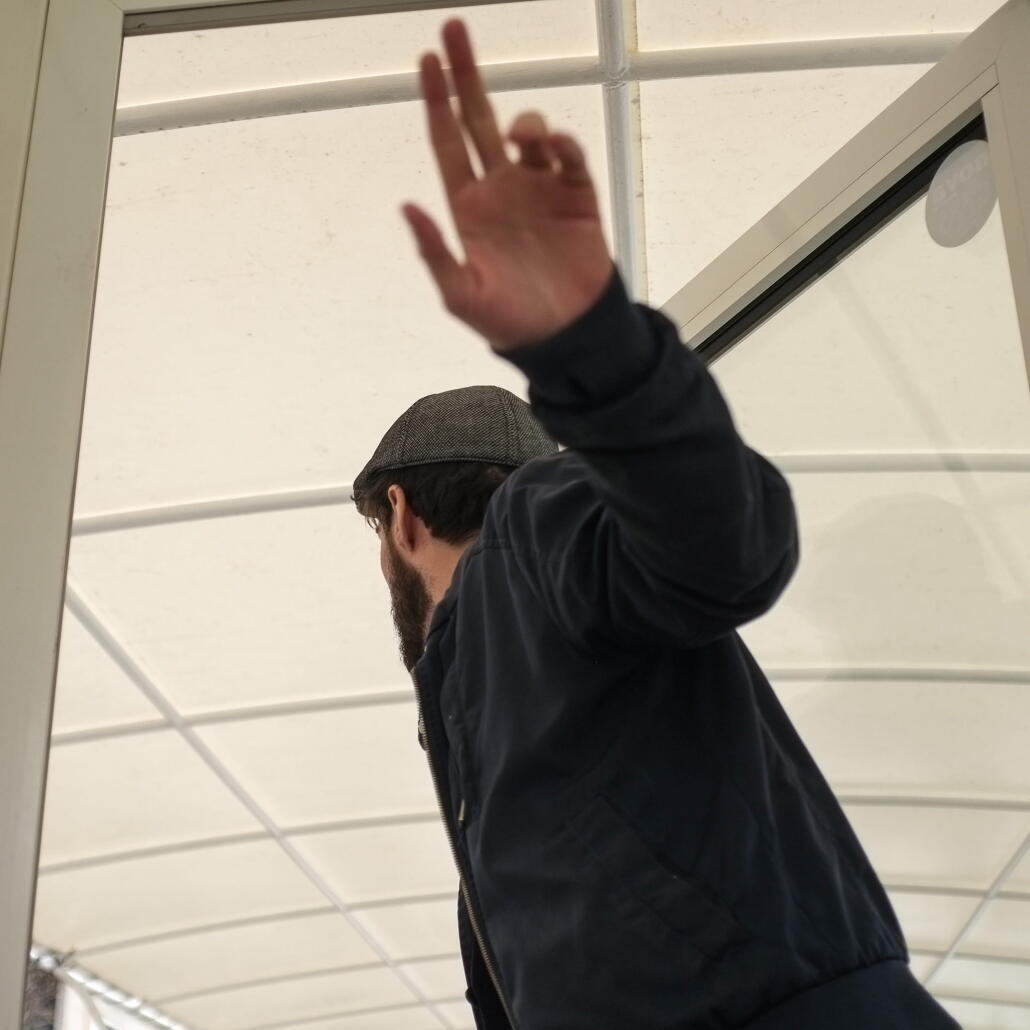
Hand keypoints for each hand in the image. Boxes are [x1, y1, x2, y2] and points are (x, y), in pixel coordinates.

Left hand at [403, 19, 613, 353]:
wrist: (565, 336)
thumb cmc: (508, 321)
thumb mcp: (460, 296)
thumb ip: (433, 253)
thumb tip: (407, 207)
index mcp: (469, 207)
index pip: (447, 143)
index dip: (436, 102)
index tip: (427, 61)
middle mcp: (501, 190)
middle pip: (478, 120)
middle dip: (466, 76)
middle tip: (454, 32)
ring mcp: (540, 190)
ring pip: (528, 135)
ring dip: (523, 123)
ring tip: (521, 135)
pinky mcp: (577, 198)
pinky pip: (569, 159)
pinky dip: (562, 146)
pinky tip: (552, 147)